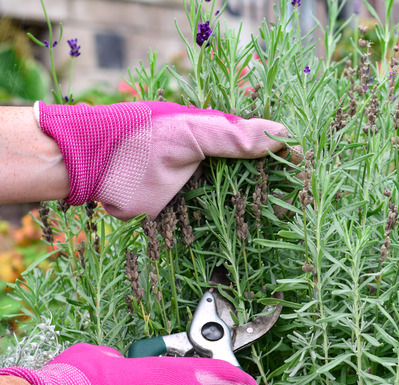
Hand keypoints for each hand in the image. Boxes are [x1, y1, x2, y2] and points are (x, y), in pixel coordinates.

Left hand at [36, 101, 287, 220]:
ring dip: (262, 212)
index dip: (286, 153)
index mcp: (216, 134)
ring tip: (293, 226)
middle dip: (280, 187)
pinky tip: (258, 240)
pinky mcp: (186, 215)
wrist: (89, 169)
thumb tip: (282, 135)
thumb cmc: (137, 137)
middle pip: (256, 174)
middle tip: (307, 203)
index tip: (309, 168)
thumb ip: (232, 135)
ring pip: (240, 201)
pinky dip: (236, 231)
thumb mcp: (189, 132)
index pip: (262, 142)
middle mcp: (213, 160)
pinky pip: (217, 223)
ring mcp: (200, 188)